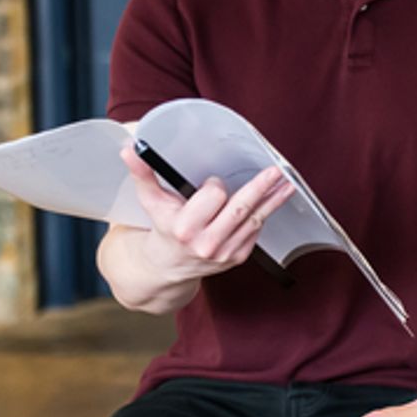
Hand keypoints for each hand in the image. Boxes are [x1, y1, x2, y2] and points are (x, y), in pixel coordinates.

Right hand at [121, 146, 293, 282]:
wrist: (167, 267)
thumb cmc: (162, 228)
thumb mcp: (151, 202)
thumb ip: (143, 174)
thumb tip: (130, 149)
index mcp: (185, 228)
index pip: (213, 197)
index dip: (214, 186)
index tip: (212, 183)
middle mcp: (207, 243)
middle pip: (240, 209)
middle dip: (260, 187)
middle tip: (276, 170)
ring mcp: (225, 253)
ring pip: (255, 219)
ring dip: (273, 200)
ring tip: (286, 183)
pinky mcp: (237, 257)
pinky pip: (255, 231)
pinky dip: (263, 215)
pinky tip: (272, 201)